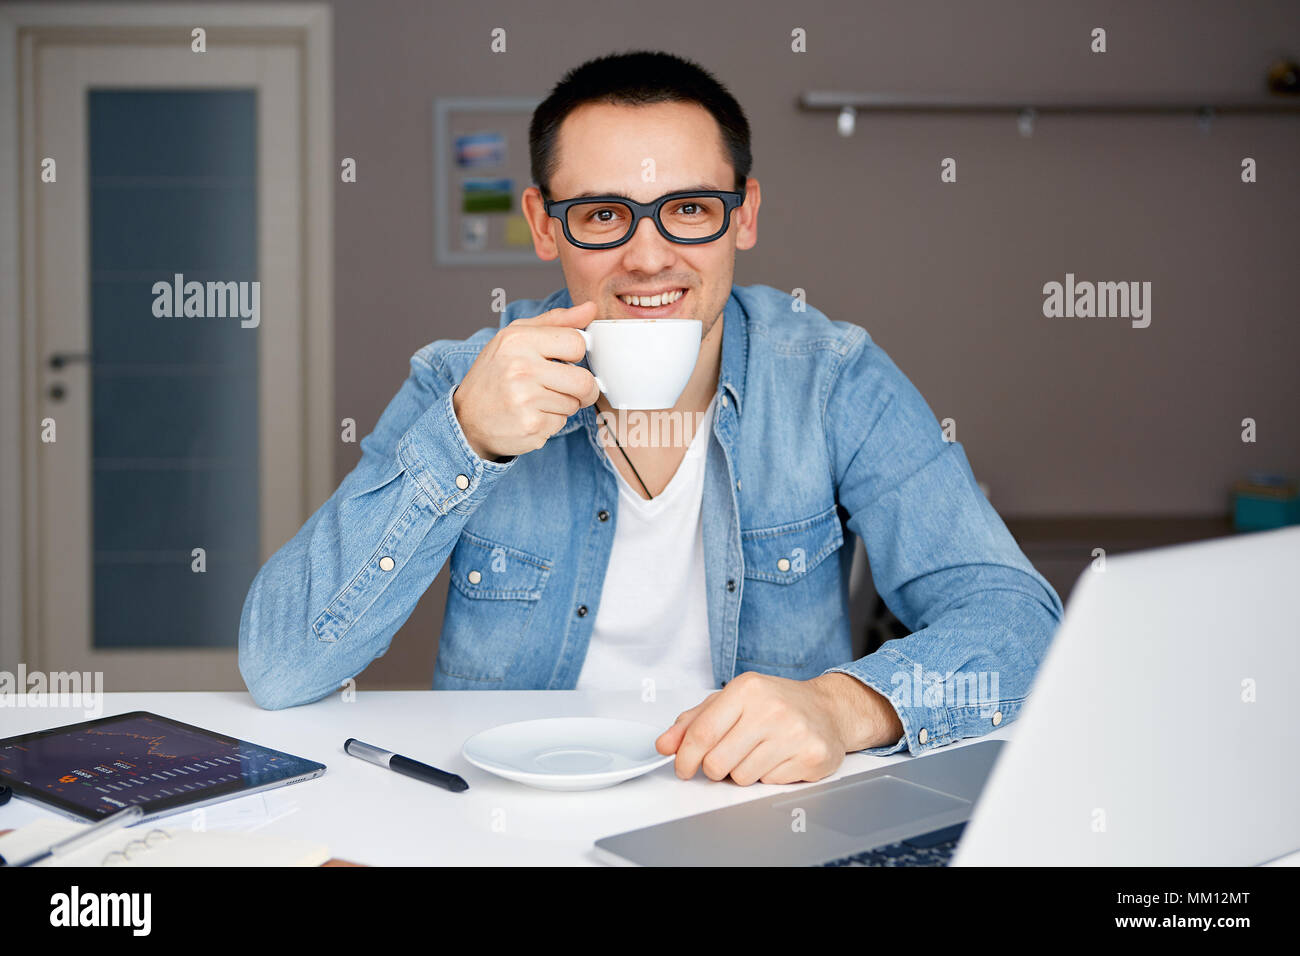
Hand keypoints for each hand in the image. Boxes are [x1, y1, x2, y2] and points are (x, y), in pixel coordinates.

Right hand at [453, 300, 599, 459]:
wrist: (466, 418)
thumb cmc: (496, 374)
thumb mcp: (516, 338)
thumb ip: (555, 322)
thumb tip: (591, 309)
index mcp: (517, 340)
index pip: (576, 342)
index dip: (577, 354)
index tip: (567, 360)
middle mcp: (520, 368)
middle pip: (584, 380)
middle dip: (583, 389)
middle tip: (570, 390)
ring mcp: (525, 399)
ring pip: (574, 404)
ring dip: (563, 405)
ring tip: (539, 401)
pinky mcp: (530, 425)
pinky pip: (561, 423)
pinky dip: (551, 422)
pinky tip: (531, 416)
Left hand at [655, 671, 900, 785]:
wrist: (828, 709)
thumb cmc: (775, 704)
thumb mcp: (731, 701)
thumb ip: (694, 722)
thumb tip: (664, 745)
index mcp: (746, 688)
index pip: (702, 733)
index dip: (685, 757)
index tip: (682, 768)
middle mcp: (771, 708)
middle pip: (717, 762)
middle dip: (714, 768)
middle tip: (727, 757)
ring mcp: (794, 733)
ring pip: (741, 777)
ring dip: (743, 771)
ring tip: (758, 752)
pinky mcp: (812, 756)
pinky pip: (769, 783)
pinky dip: (768, 775)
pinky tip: (779, 757)